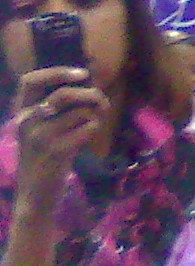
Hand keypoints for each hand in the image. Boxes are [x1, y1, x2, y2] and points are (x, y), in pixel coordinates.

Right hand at [10, 67, 105, 211]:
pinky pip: (87, 128)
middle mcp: (26, 122)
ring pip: (80, 111)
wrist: (35, 194)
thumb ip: (57, 107)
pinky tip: (88, 136)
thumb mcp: (41, 129)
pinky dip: (94, 128)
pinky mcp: (57, 151)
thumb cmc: (44, 157)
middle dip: (91, 94)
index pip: (29, 80)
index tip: (82, 73)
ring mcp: (40, 137)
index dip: (57, 72)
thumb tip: (88, 81)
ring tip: (95, 121)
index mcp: (20, 113)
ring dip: (95, 114)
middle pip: (64, 94)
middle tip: (102, 102)